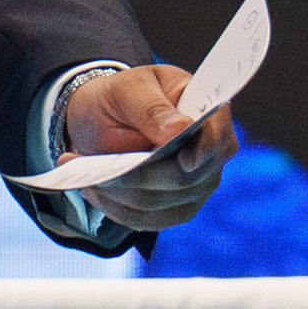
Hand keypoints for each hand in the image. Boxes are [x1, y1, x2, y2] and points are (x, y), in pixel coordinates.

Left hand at [62, 65, 236, 231]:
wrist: (102, 116)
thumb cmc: (121, 96)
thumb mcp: (129, 88)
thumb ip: (152, 107)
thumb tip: (181, 129)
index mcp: (207, 110)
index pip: (217, 136)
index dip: (204, 150)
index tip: (184, 161)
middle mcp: (210, 151)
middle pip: (187, 178)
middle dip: (142, 177)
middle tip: (100, 173)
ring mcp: (198, 183)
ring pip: (166, 204)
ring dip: (124, 196)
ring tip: (90, 181)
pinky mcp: (177, 206)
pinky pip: (152, 220)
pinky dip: (120, 210)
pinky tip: (96, 193)